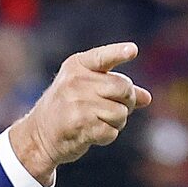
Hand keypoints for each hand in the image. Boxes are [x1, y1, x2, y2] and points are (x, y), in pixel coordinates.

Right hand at [8, 43, 150, 183]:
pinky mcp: (79, 124)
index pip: (103, 57)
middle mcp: (76, 81)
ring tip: (101, 121)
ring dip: (117, 122)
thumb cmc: (68, 108)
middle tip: (120, 107)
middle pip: (123, 88)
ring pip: (120, 112)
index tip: (133, 50)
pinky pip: (111, 131)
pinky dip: (107, 136)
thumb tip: (147, 98)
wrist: (40, 134)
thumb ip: (115, 89)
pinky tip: (93, 133)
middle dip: (128, 101)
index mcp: (77, 66)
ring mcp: (77, 103)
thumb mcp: (87, 89)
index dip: (119, 53)